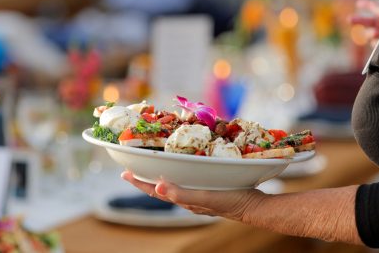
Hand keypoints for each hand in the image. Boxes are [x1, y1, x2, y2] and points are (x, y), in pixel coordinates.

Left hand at [121, 171, 265, 220]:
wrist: (254, 207)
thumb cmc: (230, 201)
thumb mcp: (204, 197)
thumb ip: (181, 193)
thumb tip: (157, 185)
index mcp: (183, 199)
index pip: (155, 190)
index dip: (139, 182)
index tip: (124, 173)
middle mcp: (187, 198)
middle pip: (160, 189)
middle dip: (145, 179)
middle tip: (131, 169)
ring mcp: (198, 195)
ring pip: (173, 186)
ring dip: (160, 177)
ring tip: (151, 170)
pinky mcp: (208, 191)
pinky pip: (187, 183)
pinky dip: (179, 176)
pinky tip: (183, 171)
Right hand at [349, 0, 378, 39]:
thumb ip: (377, 8)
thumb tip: (366, 1)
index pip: (375, 8)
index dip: (366, 4)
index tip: (358, 3)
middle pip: (368, 22)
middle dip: (359, 21)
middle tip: (349, 19)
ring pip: (368, 34)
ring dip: (369, 33)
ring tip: (374, 33)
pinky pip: (372, 43)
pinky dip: (374, 41)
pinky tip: (378, 40)